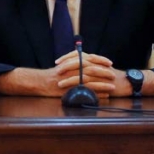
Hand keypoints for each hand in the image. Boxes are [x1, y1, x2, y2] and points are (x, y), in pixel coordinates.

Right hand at [0, 53, 122, 97]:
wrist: (40, 81)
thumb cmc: (52, 74)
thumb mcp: (63, 65)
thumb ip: (74, 62)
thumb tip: (85, 60)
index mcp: (71, 61)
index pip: (89, 58)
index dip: (100, 60)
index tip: (109, 62)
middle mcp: (72, 69)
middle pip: (91, 68)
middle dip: (104, 71)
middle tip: (113, 73)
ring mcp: (71, 79)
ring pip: (90, 80)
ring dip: (102, 83)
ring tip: (112, 86)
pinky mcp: (70, 89)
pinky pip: (84, 91)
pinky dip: (95, 93)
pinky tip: (103, 95)